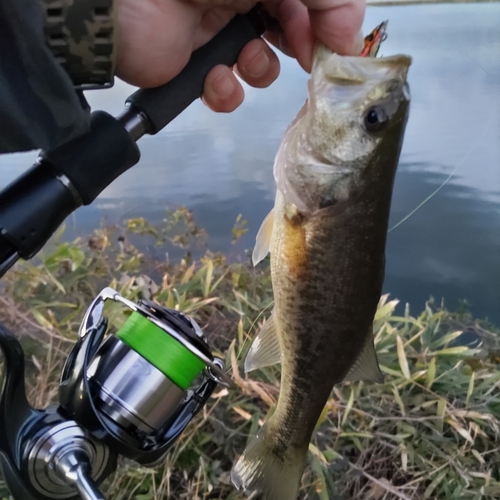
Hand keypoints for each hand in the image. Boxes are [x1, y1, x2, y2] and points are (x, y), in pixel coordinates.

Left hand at [115, 0, 364, 111]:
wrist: (122, 6)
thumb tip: (349, 35)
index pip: (312, 2)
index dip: (329, 21)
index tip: (336, 45)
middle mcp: (244, 0)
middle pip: (293, 32)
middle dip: (299, 45)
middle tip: (300, 52)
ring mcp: (220, 35)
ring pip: (263, 66)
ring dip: (260, 69)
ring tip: (244, 58)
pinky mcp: (197, 69)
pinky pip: (227, 91)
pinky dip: (226, 91)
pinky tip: (215, 78)